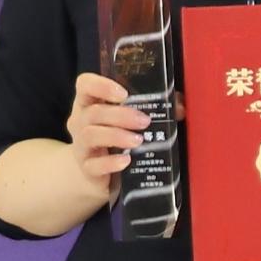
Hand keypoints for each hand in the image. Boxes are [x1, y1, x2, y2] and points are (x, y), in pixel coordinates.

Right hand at [65, 70, 148, 192]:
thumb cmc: (115, 140)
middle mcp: (80, 122)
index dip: (101, 85)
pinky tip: (126, 160)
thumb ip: (153, 108)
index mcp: (90, 103)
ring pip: (90, 135)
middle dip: (120, 115)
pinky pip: (94, 165)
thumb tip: (179, 106)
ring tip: (139, 140)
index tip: (123, 94)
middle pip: (93, 112)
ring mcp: (81, 146)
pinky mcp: (87, 169)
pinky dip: (110, 162)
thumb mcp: (128, 121)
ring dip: (116, 136)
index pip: (85, 84)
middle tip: (144, 120)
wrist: (97, 175)